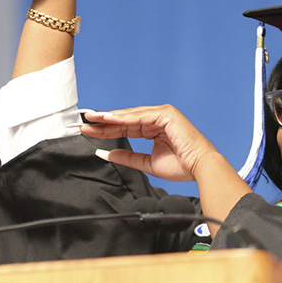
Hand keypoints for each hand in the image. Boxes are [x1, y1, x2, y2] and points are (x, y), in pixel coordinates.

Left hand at [81, 105, 220, 181]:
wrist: (200, 168)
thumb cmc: (181, 166)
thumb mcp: (147, 163)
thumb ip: (127, 157)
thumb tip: (106, 153)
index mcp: (154, 127)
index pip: (124, 128)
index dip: (105, 130)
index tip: (87, 131)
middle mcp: (157, 117)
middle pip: (123, 120)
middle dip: (101, 122)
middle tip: (81, 123)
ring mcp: (162, 113)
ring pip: (129, 116)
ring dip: (109, 118)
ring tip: (90, 120)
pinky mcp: (166, 114)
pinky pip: (139, 116)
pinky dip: (123, 118)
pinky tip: (107, 119)